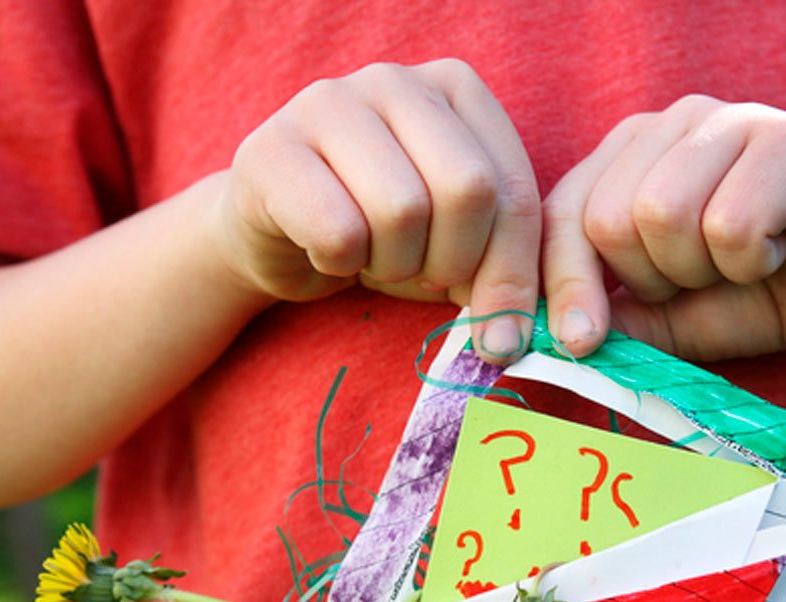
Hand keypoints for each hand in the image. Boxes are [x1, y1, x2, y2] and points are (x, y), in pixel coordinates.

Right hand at [213, 59, 539, 361]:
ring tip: (372, 257)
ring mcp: (329, 102)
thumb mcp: (455, 250)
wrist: (279, 234)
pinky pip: (338, 231)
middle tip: (422, 275)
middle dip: (453, 263)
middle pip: (467, 189)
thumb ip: (497, 273)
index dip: (513, 274)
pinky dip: (340, 264)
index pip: (513, 189)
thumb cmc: (381, 237)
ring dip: (393, 264)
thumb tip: (512, 337)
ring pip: (402, 209)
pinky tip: (328, 251)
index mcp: (457, 91)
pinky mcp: (272, 148)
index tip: (504, 334)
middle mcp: (396, 80)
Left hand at [543, 97, 785, 361]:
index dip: (564, 285)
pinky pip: (731, 224)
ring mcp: (734, 120)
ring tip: (741, 263)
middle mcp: (675, 123)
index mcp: (631, 156)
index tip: (579, 345)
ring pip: (664, 214)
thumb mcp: (666, 321)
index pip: (563, 213)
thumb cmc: (752, 298)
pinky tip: (780, 249)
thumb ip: (613, 320)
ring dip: (703, 271)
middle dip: (654, 280)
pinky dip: (751, 263)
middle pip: (611, 219)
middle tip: (704, 280)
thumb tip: (550, 336)